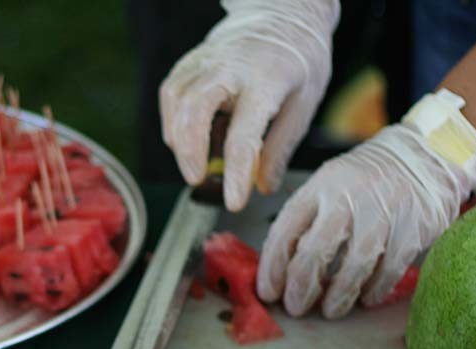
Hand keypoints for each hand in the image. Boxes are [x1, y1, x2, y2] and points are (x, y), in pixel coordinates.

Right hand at [159, 0, 339, 210]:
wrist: (281, 14)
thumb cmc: (298, 60)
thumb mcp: (304, 104)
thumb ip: (280, 147)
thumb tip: (263, 187)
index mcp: (267, 80)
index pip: (245, 134)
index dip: (237, 173)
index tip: (235, 202)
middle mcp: (231, 67)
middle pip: (195, 109)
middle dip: (190, 151)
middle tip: (196, 180)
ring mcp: (205, 61)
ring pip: (176, 102)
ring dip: (180, 140)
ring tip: (195, 164)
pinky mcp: (189, 62)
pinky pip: (170, 95)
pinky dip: (173, 123)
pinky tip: (186, 140)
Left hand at [256, 120, 475, 318]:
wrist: (428, 154)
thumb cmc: (369, 179)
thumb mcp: (330, 184)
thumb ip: (307, 219)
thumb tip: (280, 269)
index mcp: (321, 186)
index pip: (286, 230)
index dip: (273, 267)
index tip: (268, 292)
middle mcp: (349, 196)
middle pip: (316, 251)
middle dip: (301, 287)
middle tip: (296, 308)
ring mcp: (383, 211)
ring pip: (354, 264)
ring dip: (339, 295)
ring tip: (330, 311)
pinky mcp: (414, 226)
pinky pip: (389, 267)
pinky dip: (375, 288)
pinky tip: (366, 298)